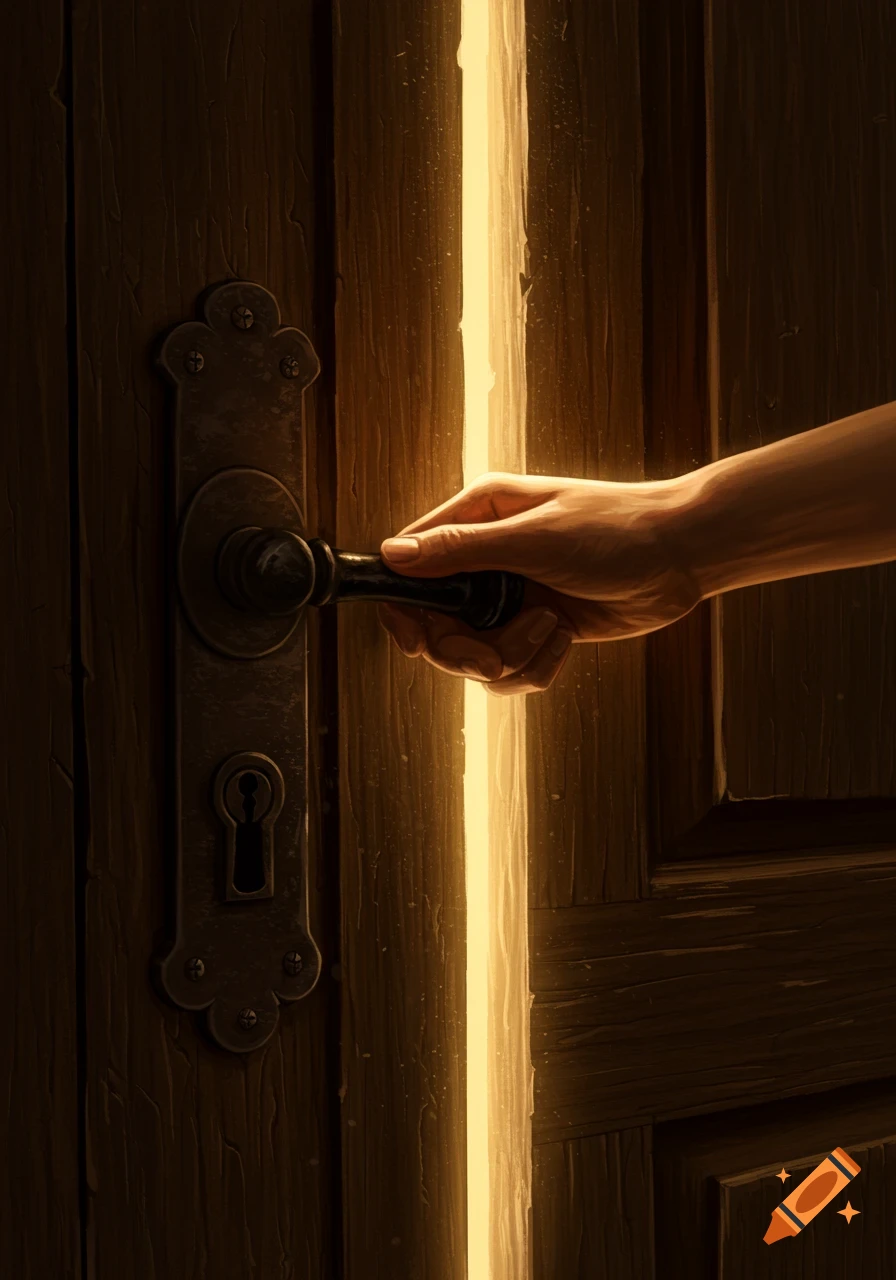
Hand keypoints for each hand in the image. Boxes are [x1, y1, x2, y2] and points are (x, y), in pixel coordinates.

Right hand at [377, 471, 701, 694]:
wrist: (683, 556)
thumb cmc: (617, 529)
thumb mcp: (533, 538)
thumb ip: (460, 550)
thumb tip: (393, 556)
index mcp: (477, 518)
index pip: (411, 565)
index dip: (405, 609)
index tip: (415, 642)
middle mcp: (488, 557)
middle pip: (439, 626)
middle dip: (466, 651)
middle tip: (493, 658)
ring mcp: (512, 596)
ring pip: (476, 655)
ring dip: (511, 656)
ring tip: (550, 631)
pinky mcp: (538, 628)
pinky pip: (512, 669)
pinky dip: (536, 665)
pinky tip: (565, 639)